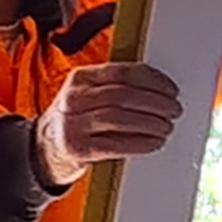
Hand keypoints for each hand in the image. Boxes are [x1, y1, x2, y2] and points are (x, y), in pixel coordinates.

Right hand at [38, 61, 181, 172]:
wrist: (47, 147)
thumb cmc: (78, 118)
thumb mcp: (89, 94)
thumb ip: (116, 87)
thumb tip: (161, 90)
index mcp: (81, 78)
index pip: (123, 73)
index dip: (153, 80)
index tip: (171, 89)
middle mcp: (74, 98)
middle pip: (124, 95)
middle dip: (156, 102)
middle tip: (174, 110)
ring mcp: (73, 124)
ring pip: (120, 118)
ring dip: (150, 123)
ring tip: (167, 126)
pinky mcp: (78, 148)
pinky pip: (115, 144)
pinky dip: (140, 143)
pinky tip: (154, 142)